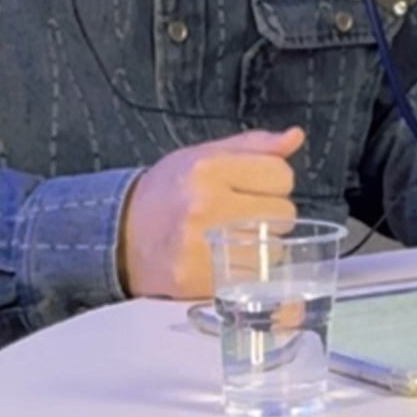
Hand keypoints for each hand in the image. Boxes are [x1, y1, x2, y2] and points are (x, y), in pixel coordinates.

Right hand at [119, 126, 302, 298]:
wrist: (120, 235)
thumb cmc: (168, 192)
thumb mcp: (203, 155)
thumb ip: (253, 146)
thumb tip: (295, 136)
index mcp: (207, 169)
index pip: (281, 175)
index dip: (273, 182)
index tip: (252, 188)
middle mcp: (204, 206)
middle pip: (283, 214)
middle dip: (270, 215)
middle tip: (242, 215)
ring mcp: (201, 247)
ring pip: (274, 249)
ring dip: (264, 246)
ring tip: (234, 238)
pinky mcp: (198, 281)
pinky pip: (255, 278)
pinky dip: (251, 272)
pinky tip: (229, 260)